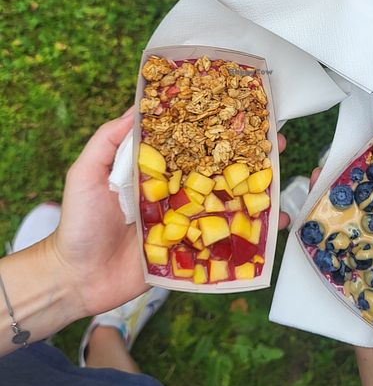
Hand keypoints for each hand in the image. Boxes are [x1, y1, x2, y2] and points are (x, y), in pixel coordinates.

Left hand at [50, 114, 287, 319]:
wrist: (75, 278)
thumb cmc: (78, 223)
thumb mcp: (86, 173)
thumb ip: (109, 140)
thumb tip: (139, 107)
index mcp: (154, 170)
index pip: (189, 143)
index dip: (214, 127)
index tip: (241, 110)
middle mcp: (175, 192)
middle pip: (216, 171)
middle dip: (247, 156)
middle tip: (277, 143)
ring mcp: (185, 222)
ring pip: (226, 204)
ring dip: (256, 192)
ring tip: (283, 181)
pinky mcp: (190, 252)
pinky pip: (222, 241)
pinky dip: (249, 235)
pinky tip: (272, 226)